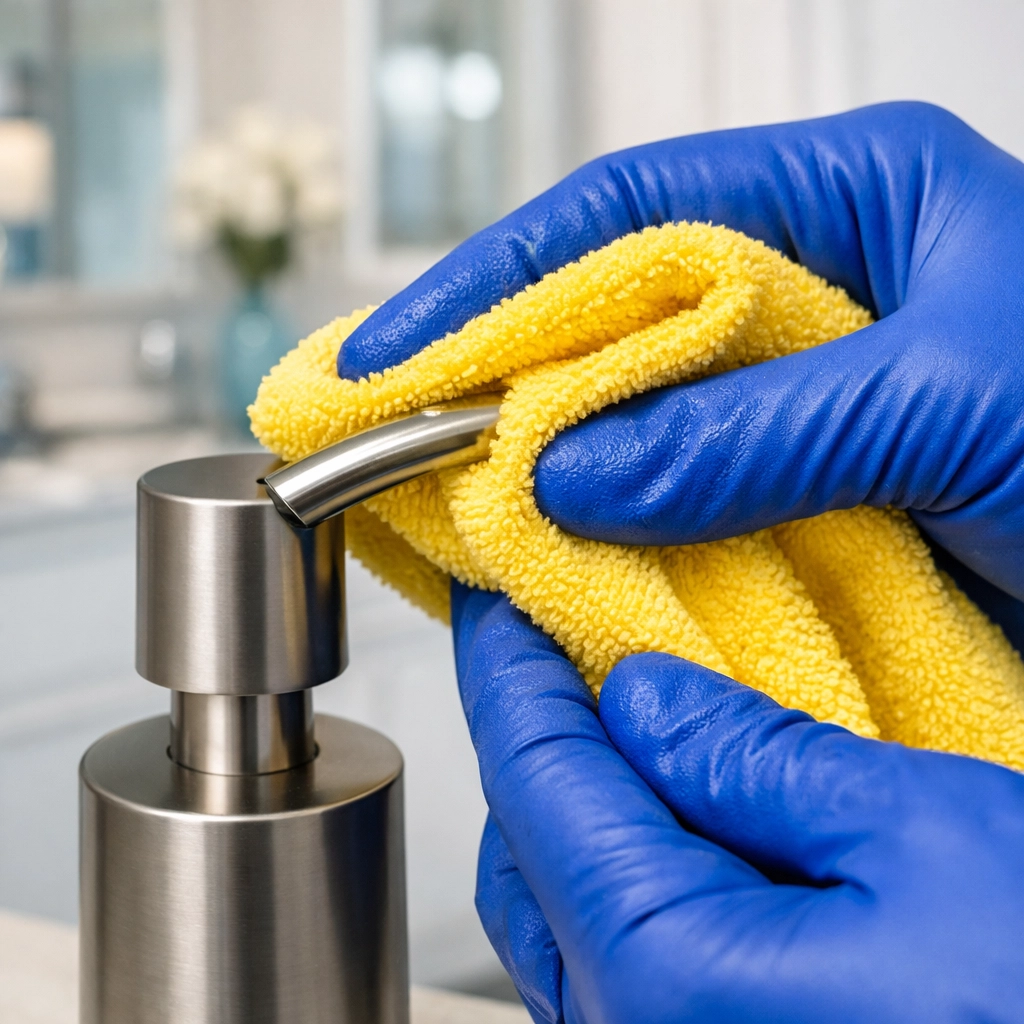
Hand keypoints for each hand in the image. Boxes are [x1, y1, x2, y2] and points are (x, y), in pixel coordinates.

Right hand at [340, 102, 1023, 632]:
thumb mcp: (957, 403)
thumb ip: (758, 429)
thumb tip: (573, 470)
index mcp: (854, 202)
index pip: (629, 215)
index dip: (496, 281)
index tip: (399, 351)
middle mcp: (812, 293)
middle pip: (612, 316)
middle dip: (498, 376)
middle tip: (391, 432)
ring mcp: (800, 398)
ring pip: (636, 420)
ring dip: (547, 466)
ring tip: (444, 500)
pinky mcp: (806, 491)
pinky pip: (682, 504)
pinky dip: (616, 537)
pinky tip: (556, 559)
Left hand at [453, 582, 1023, 1023]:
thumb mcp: (924, 843)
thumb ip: (759, 761)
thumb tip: (641, 696)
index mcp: (663, 969)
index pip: (532, 771)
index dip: (507, 664)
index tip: (496, 593)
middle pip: (524, 841)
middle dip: (539, 730)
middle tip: (570, 643)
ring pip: (562, 901)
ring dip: (582, 799)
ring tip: (636, 721)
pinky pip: (614, 953)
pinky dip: (624, 864)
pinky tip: (689, 822)